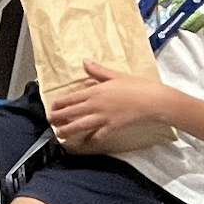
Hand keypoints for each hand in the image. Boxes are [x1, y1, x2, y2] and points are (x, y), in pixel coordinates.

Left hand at [48, 61, 168, 145]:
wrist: (154, 100)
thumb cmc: (137, 85)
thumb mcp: (116, 75)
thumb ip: (98, 70)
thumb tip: (85, 61)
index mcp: (95, 91)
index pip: (72, 98)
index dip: (60, 103)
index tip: (52, 107)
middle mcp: (96, 105)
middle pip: (73, 112)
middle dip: (59, 117)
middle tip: (49, 121)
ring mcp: (103, 117)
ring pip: (81, 125)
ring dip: (68, 130)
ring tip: (59, 134)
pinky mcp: (113, 127)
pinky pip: (98, 135)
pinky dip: (90, 139)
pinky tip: (84, 143)